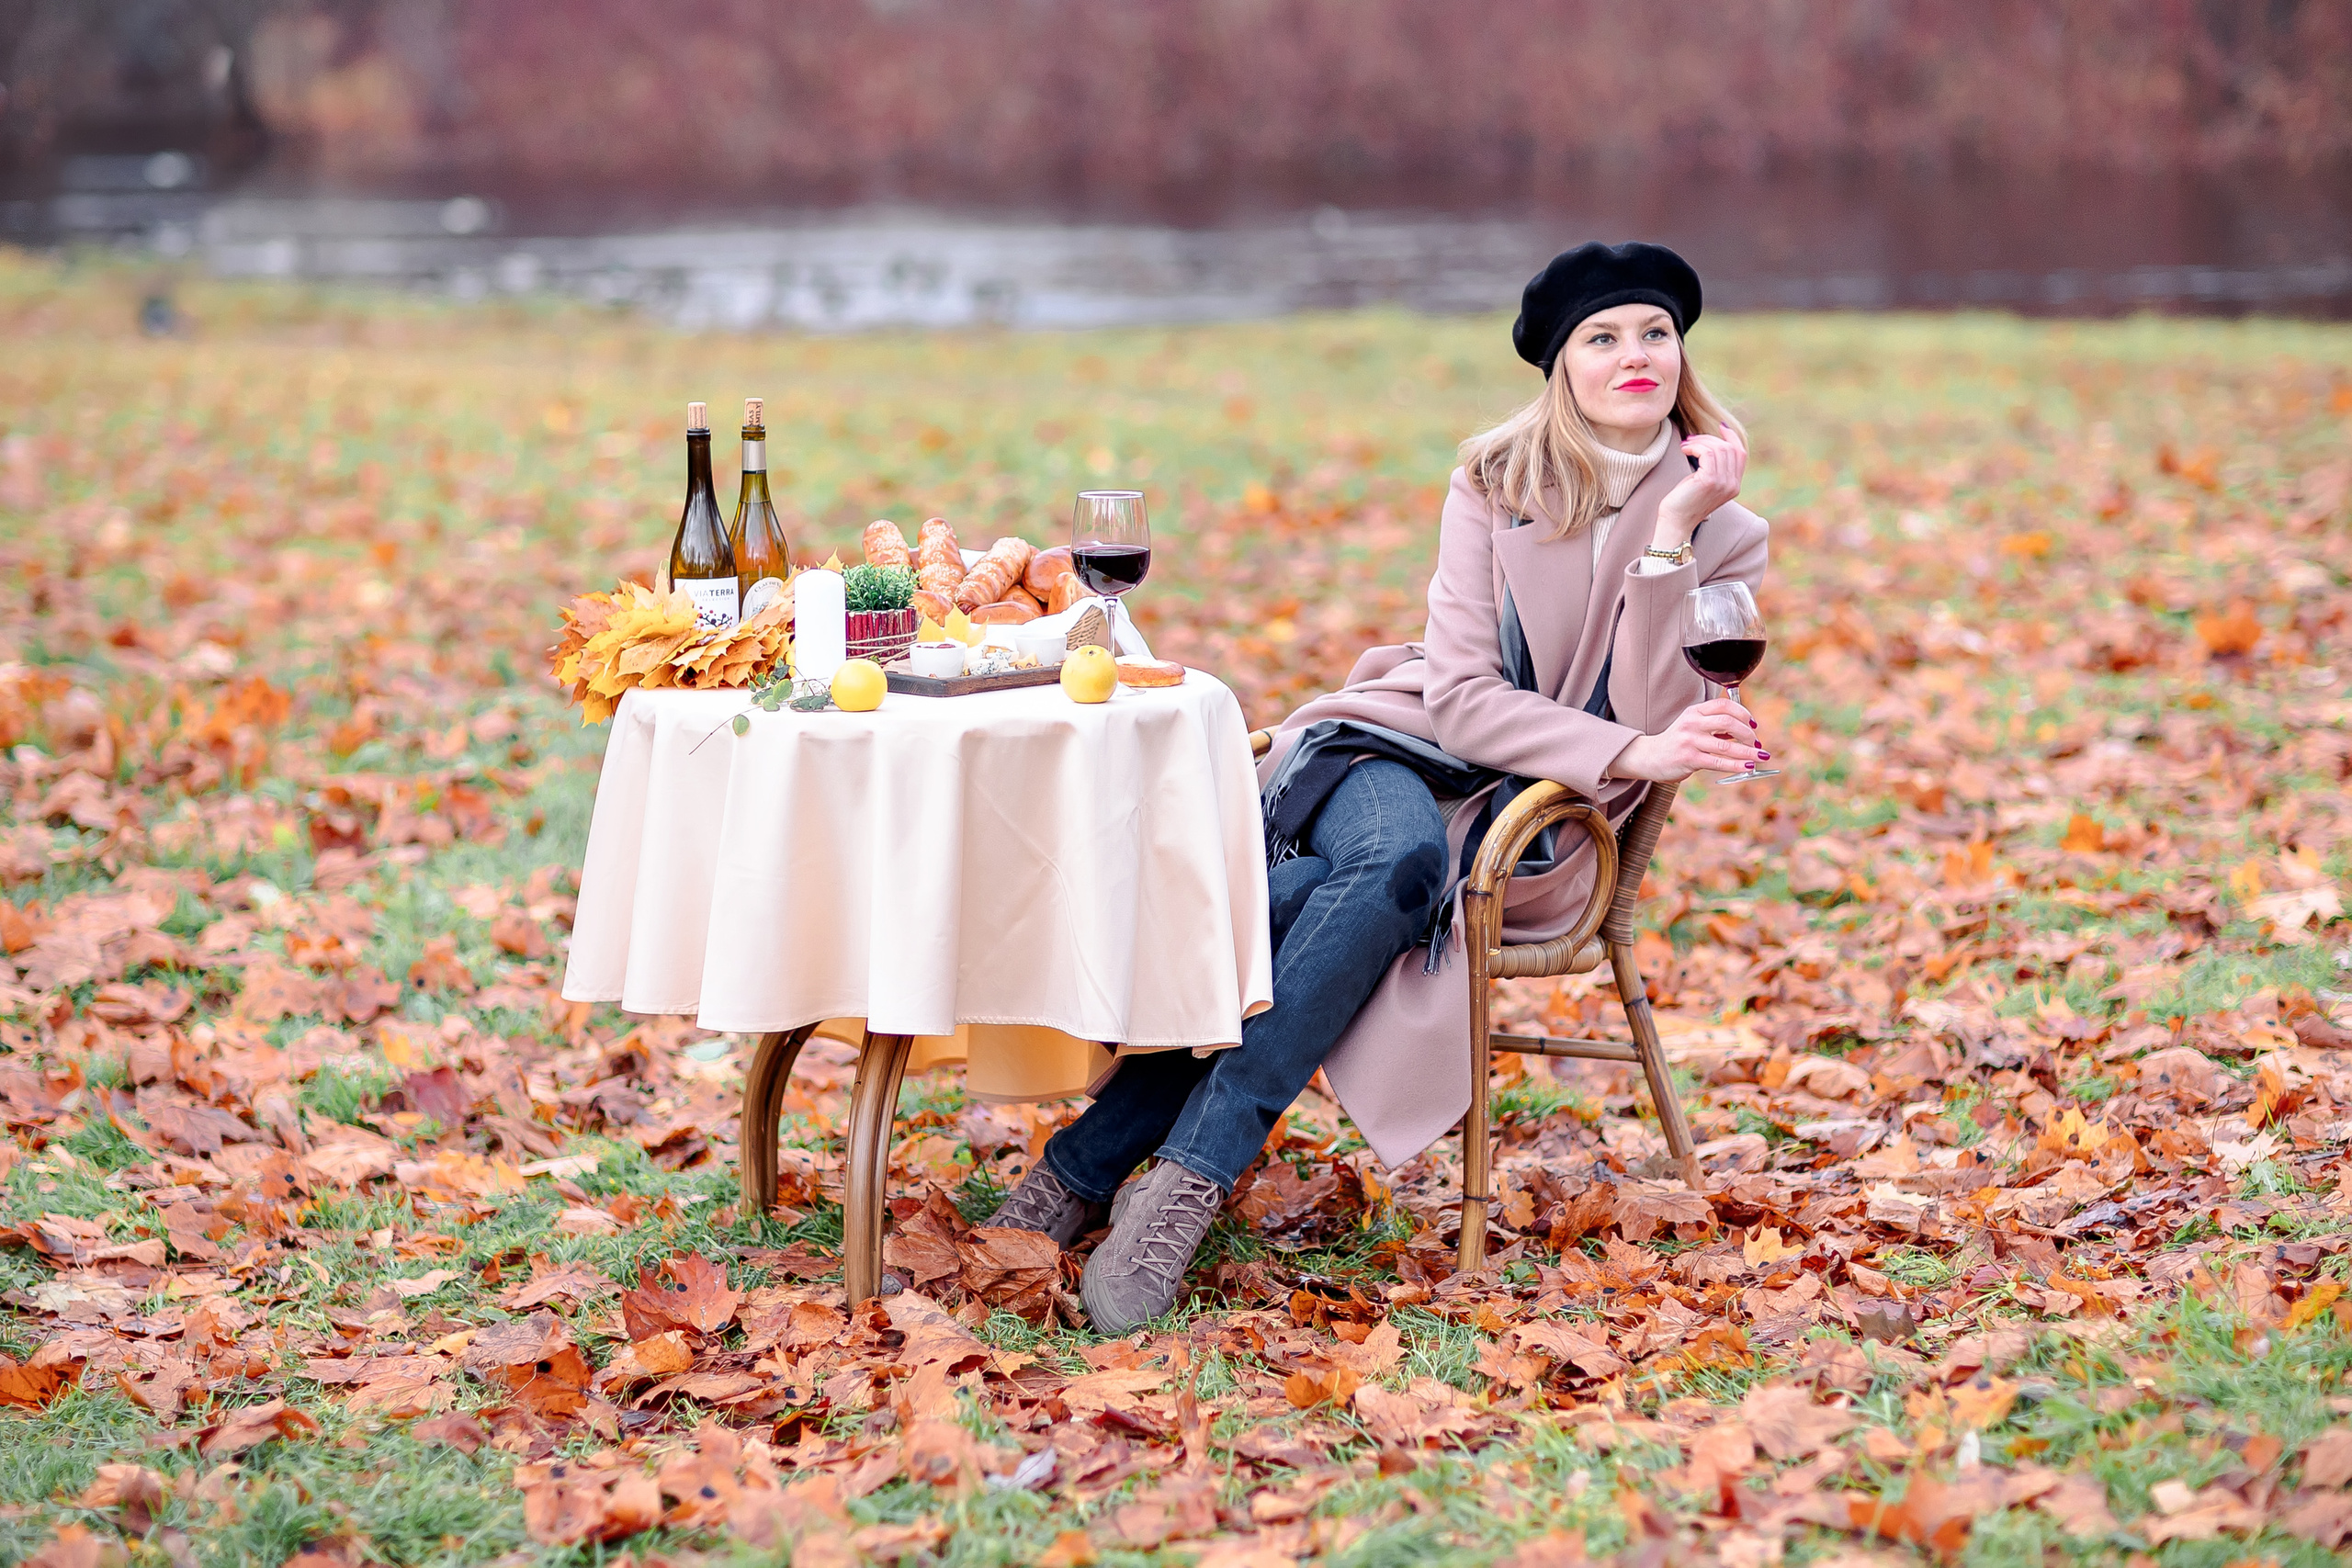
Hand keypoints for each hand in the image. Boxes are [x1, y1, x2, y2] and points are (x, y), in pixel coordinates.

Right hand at [1607, 697, 1767, 781]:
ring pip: (1726, 746)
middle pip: (1728, 722)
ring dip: (1749, 752)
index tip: (1753, 724)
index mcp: (1694, 712)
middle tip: (1757, 743)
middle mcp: (1691, 723)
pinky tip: (1748, 767)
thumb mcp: (1692, 726)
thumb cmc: (1676, 742)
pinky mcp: (1689, 759)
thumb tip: (1744, 731)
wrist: (1649, 757)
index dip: (1743, 713)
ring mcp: (1690, 741)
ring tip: (1762, 756)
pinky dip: (1737, 765)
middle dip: (1748, 734)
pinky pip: (1719, 762)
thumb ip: (1713, 725)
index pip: (1724, 705)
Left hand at [1654, 424, 1747, 543]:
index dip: (1732, 437)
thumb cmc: (1684, 502)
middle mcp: (1732, 485)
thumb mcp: (1703, 483)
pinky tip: (1684, 450)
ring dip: (1700, 442)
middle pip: (1729, 448)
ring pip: (1718, 448)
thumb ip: (1712, 468)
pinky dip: (1695, 447)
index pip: (1741, 454)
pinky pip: (1708, 453)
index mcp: (1734, 485)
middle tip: (1690, 440)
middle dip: (1709, 439)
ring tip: (1685, 446)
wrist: (1675, 523)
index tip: (1720, 427)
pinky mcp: (1710, 481)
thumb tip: (1709, 444)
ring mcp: (1723, 483)